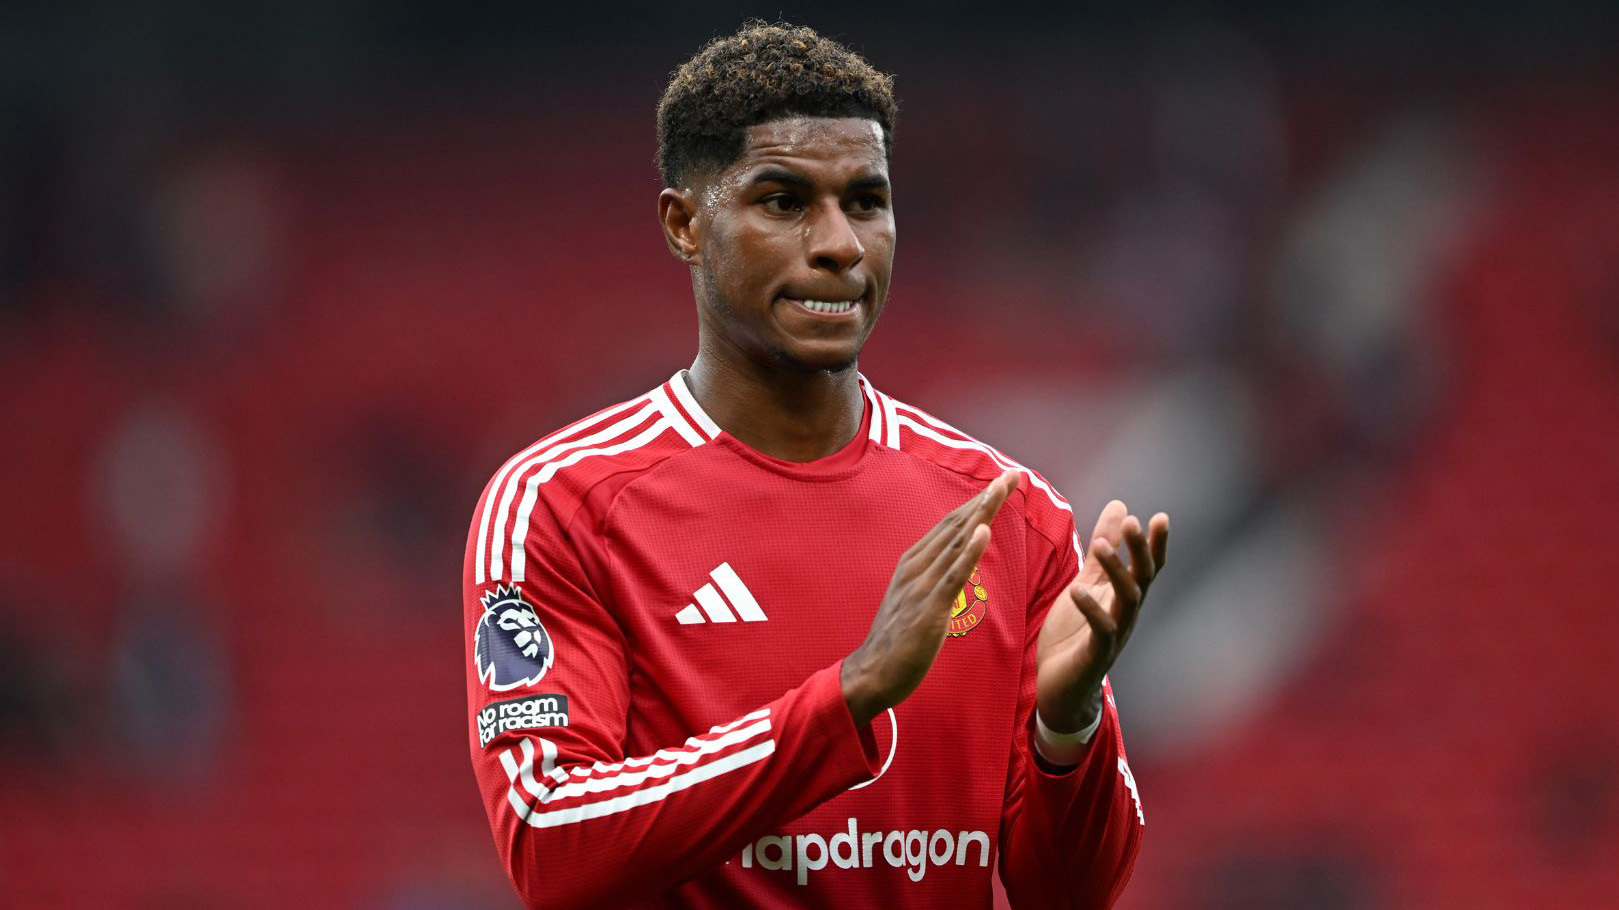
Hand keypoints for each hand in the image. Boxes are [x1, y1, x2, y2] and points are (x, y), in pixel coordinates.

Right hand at [841, 471, 1019, 726]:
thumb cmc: (896, 640)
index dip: (977, 502)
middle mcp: (916, 567)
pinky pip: (952, 576)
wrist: (871, 673)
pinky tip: (983, 532)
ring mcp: (921, 586)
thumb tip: (953, 562)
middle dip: (987, 498)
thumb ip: (932, 577)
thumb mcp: (913, 598)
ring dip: (982, 513)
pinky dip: (968, 552)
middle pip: (957, 524)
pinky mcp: (928, 609)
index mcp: (913, 563)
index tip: (1001, 483)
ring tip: (1002, 488)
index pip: (951, 525)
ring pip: (956, 542)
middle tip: (1013, 475)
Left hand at [1035, 501, 1168, 733]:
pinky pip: (1101, 630)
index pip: (1147, 566)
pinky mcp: (1095, 654)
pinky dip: (1091, 609)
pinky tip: (1077, 589)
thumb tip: (1120, 506)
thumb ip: (1102, 550)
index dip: (1155, 544)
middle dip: (1139, 550)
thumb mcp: (1087, 583)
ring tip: (1102, 546)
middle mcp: (1125, 614)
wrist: (1062, 687)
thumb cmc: (1075, 634)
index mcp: (1122, 597)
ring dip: (1117, 571)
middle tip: (1134, 522)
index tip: (1160, 517)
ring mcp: (1114, 635)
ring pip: (1127, 600)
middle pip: (1142, 578)